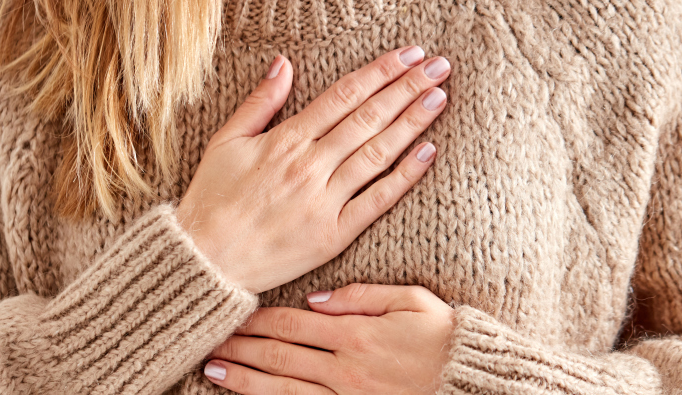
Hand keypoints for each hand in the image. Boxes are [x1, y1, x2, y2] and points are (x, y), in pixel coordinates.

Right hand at [176, 48, 451, 293]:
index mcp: (285, 140)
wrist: (204, 263)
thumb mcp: (225, 142)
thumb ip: (259, 102)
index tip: (408, 54)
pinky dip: (404, 176)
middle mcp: (309, 166)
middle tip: (439, 67)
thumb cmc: (210, 201)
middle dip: (407, 88)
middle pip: (368, 118)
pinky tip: (428, 153)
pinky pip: (376, 201)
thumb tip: (284, 62)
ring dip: (412, 123)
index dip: (379, 72)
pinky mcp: (333, 235)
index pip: (343, 96)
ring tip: (439, 98)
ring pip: (377, 153)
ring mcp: (324, 201)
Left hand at [203, 284, 455, 393]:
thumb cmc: (445, 337)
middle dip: (241, 347)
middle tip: (208, 340)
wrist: (472, 381)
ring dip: (245, 381)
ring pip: (283, 389)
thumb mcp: (411, 300)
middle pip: (279, 356)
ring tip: (214, 372)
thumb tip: (315, 297)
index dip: (258, 319)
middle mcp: (345, 369)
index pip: (293, 323)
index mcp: (356, 335)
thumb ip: (361, 296)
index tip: (232, 314)